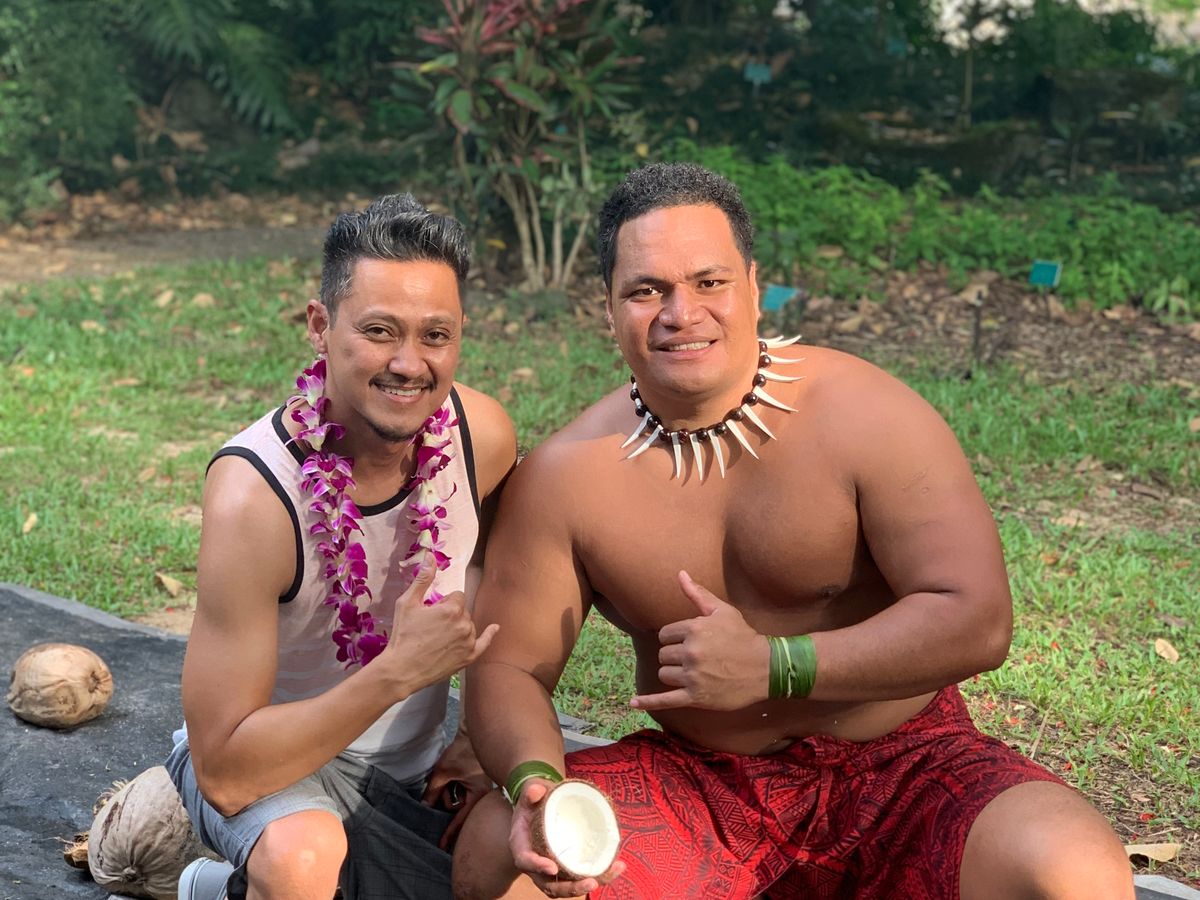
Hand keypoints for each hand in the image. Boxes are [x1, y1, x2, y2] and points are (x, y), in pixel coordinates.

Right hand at [381, 555, 498, 697]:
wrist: (401, 669)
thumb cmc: (403, 635)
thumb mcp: (408, 603)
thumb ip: (423, 579)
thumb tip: (430, 556)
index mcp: (452, 609)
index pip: (457, 596)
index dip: (443, 603)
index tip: (431, 612)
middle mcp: (465, 624)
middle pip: (463, 611)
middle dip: (451, 615)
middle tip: (431, 627)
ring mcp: (469, 642)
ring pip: (469, 625)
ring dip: (459, 627)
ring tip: (438, 638)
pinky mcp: (469, 657)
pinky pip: (484, 642)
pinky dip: (489, 635)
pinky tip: (495, 628)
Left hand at [422, 729, 492, 849]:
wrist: (472, 731)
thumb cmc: (462, 751)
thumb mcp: (443, 772)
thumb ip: (433, 792)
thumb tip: (424, 807)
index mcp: (479, 795)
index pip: (460, 819)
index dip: (449, 832)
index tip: (442, 846)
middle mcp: (482, 795)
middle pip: (456, 808)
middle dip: (446, 796)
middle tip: (445, 782)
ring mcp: (479, 788)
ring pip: (457, 799)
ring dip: (448, 790)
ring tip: (450, 774)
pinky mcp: (475, 782)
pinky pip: (460, 792)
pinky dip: (453, 786)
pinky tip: (453, 774)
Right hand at [509, 779, 624, 896]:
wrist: (538, 810)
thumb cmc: (533, 804)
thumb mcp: (530, 795)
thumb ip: (531, 792)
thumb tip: (537, 789)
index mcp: (522, 846)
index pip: (526, 861)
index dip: (538, 866)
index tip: (553, 868)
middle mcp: (535, 864)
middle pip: (549, 885)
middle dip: (570, 888)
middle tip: (591, 883)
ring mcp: (551, 870)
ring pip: (565, 887)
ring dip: (586, 887)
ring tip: (608, 875)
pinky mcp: (566, 869)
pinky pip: (579, 878)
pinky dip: (599, 876)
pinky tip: (616, 866)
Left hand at [630, 570, 768, 711]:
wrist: (766, 668)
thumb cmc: (743, 637)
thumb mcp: (722, 611)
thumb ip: (697, 593)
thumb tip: (680, 574)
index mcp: (694, 629)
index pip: (664, 635)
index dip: (674, 638)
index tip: (689, 642)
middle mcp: (691, 652)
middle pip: (663, 655)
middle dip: (675, 656)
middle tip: (696, 658)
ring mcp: (693, 676)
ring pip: (664, 674)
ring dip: (674, 674)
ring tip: (693, 673)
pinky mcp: (696, 697)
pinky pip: (665, 700)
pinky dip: (648, 702)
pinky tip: (633, 702)